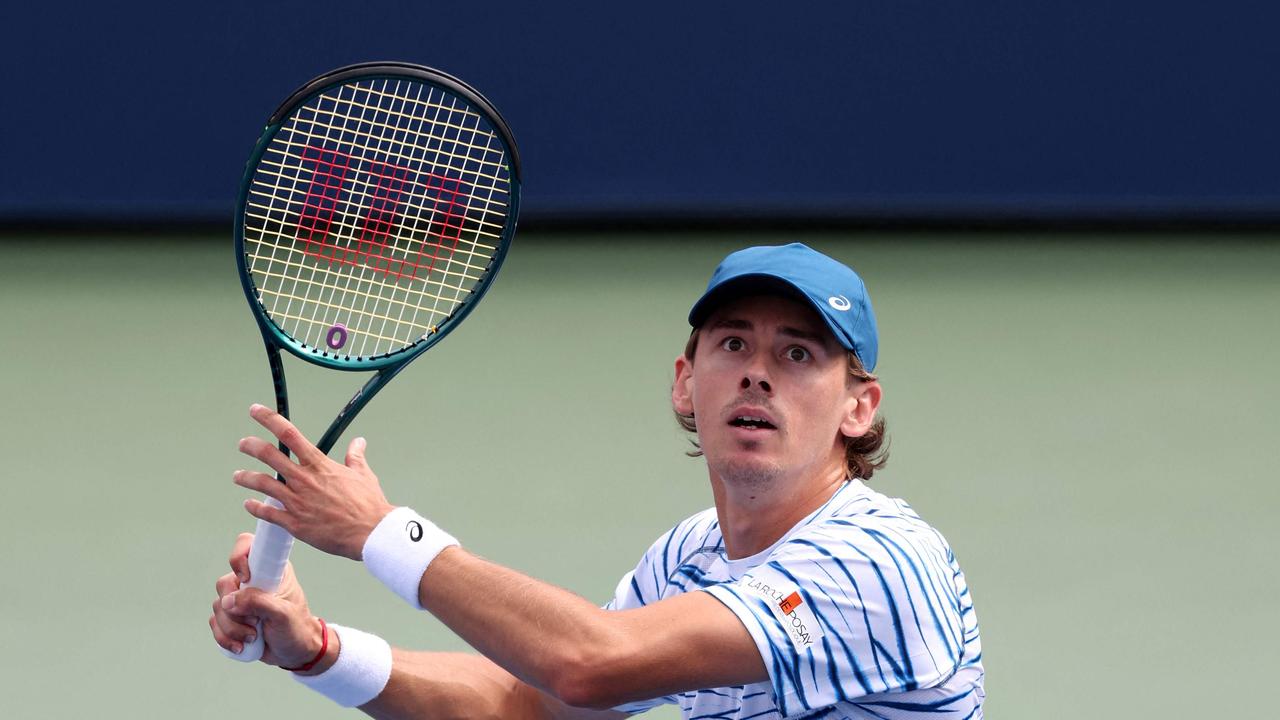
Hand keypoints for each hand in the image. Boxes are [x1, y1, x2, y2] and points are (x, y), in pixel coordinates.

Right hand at [209, 532, 325, 668]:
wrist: (295, 652)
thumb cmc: (296, 628)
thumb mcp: (283, 614)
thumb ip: (258, 602)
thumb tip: (227, 601)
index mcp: (270, 569)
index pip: (246, 544)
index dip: (239, 558)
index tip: (245, 578)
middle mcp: (252, 580)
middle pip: (224, 584)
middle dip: (235, 610)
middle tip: (256, 622)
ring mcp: (240, 598)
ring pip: (218, 606)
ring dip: (232, 628)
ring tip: (253, 637)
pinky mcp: (231, 616)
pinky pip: (215, 623)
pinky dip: (224, 637)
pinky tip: (241, 646)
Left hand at [234, 404, 394, 559]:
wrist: (369, 532)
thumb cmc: (368, 505)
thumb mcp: (363, 475)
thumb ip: (355, 457)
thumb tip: (358, 442)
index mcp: (320, 465)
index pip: (289, 434)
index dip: (268, 419)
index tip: (256, 412)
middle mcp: (304, 480)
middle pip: (268, 455)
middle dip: (251, 446)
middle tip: (244, 444)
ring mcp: (297, 501)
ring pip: (261, 483)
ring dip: (246, 477)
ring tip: (238, 476)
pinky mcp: (294, 523)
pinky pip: (266, 512)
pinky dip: (254, 507)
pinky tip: (249, 503)